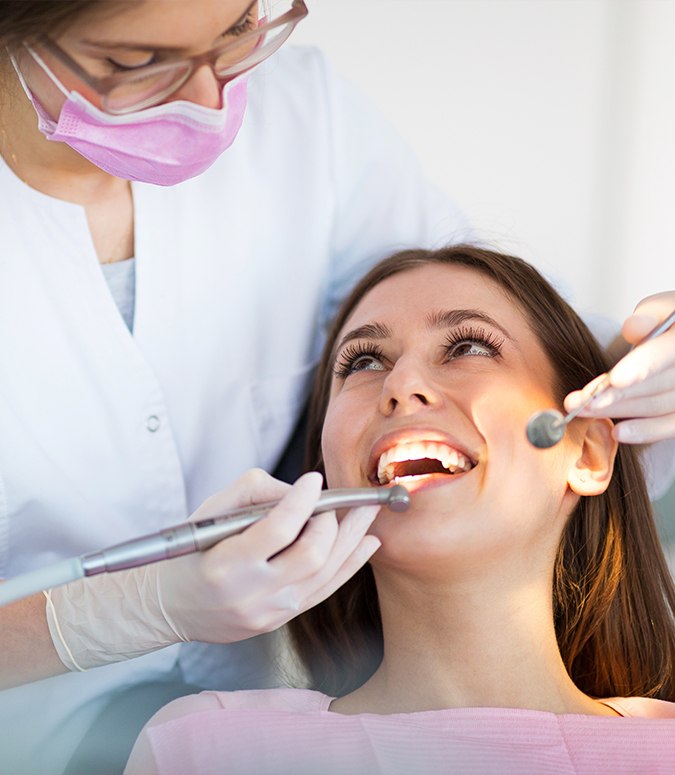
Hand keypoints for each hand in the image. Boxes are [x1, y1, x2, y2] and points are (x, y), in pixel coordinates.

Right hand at [157, 469, 380, 642]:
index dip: (302, 502)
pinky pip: (325, 590)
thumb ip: (256, 492)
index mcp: (226, 565)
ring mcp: (269, 612)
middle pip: (311, 555)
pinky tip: (366, 543)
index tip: (314, 480)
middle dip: (332, 522)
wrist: (170, 606)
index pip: (278, 530)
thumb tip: (301, 492)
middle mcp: (251, 594)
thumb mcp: (211, 511)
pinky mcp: (281, 620)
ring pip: (325, 573)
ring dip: (351, 539)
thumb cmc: (190, 551)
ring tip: (368, 513)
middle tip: (336, 501)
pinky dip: (350, 564)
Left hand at [564, 291, 674, 443]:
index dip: (641, 367)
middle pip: (656, 385)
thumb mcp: (661, 309)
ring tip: (583, 410)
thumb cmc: (668, 322)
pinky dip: (644, 431)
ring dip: (617, 411)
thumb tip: (633, 327)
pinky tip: (617, 432)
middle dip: (614, 394)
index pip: (666, 352)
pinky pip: (669, 426)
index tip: (614, 379)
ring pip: (657, 406)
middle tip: (577, 401)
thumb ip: (649, 317)